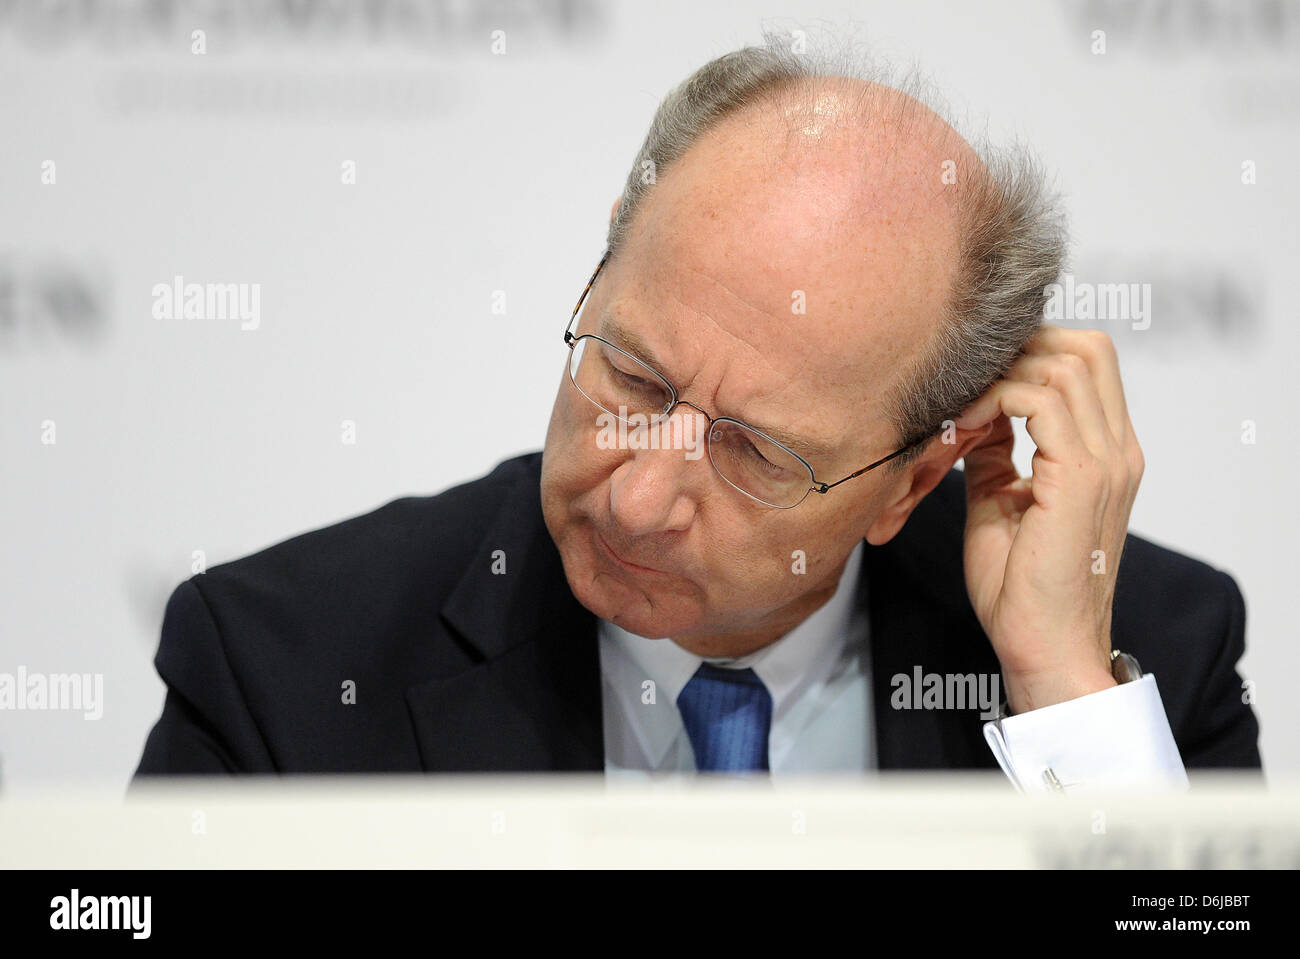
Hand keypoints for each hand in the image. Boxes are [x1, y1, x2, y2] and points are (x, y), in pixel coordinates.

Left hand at [954, 325, 1144, 714]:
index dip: (1029, 353)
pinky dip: (993, 401)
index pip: (1087, 361)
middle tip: (969, 383)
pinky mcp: (1080, 479)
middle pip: (1087, 346)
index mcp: (1106, 455)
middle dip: (1019, 348)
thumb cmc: (1022, 591)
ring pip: (1063, 363)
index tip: (975, 383)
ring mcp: (1105, 462)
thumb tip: (975, 421)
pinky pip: (1040, 401)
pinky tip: (962, 429)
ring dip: (1000, 377)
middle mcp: (1117, 451)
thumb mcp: (999, 503)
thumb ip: (994, 456)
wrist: (1044, 648)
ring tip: (959, 413)